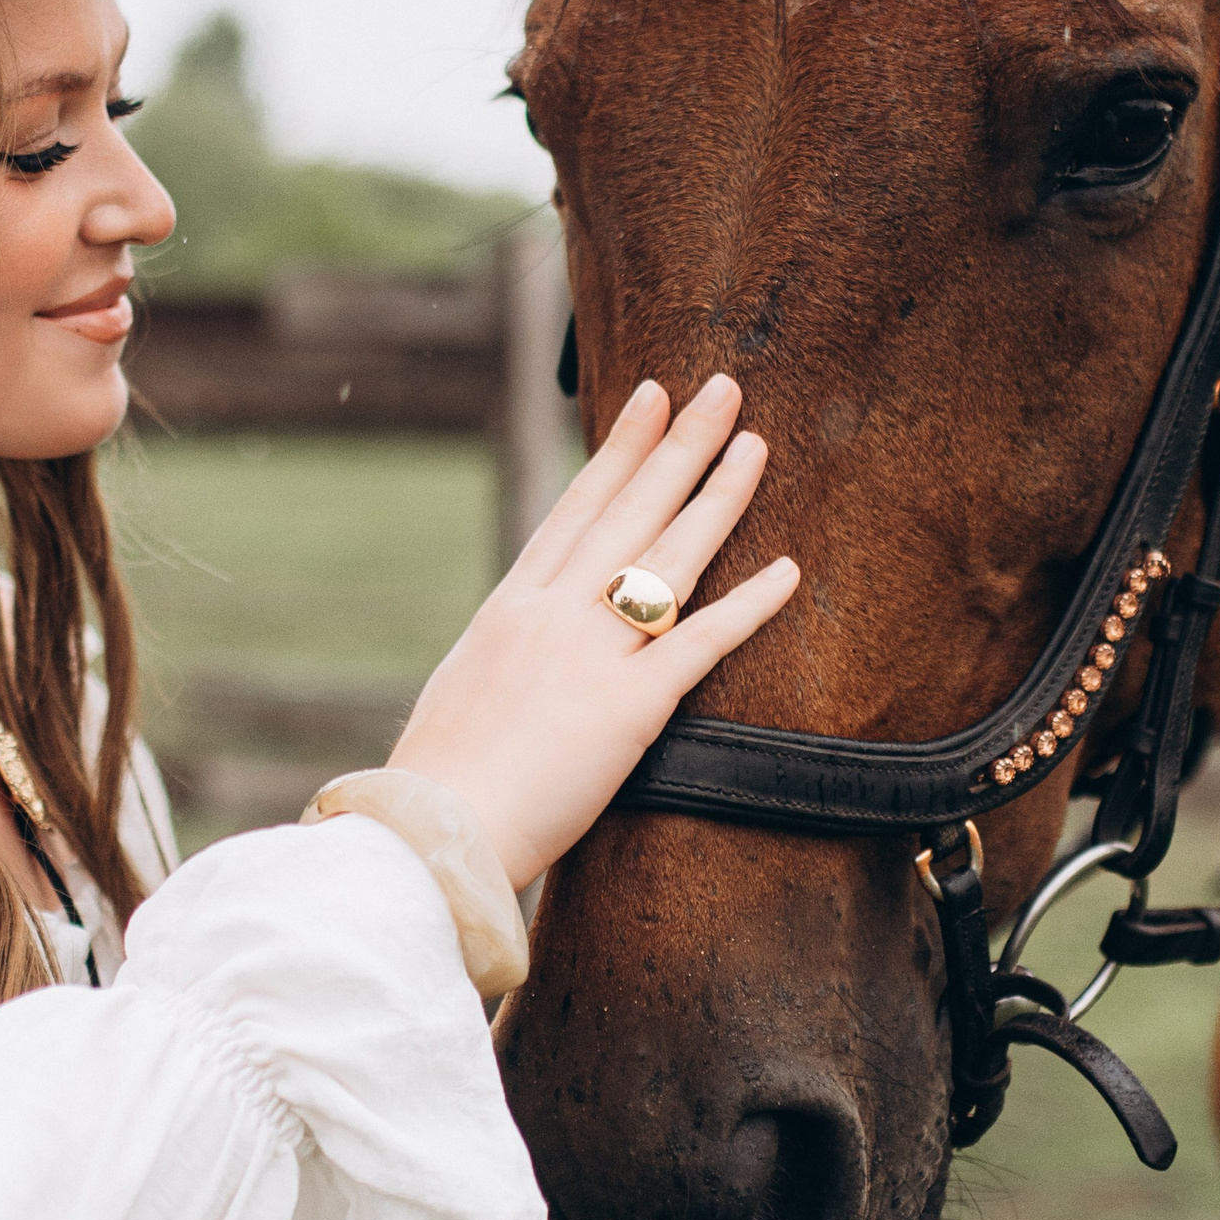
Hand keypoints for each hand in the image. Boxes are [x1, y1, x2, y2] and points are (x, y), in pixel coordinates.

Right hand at [386, 375, 798, 891]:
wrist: (430, 832)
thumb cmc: (436, 783)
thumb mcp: (464, 694)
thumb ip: (503, 661)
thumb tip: (518, 658)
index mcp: (510, 608)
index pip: (577, 509)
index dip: (621, 450)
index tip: (652, 400)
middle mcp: (552, 614)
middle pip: (630, 511)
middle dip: (681, 444)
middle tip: (724, 388)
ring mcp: (591, 654)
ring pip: (669, 556)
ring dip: (718, 496)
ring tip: (755, 444)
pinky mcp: (629, 708)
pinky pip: (700, 643)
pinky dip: (748, 605)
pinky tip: (789, 571)